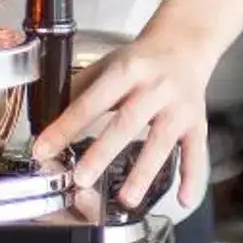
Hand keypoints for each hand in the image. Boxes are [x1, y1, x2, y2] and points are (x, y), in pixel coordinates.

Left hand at [29, 30, 214, 216]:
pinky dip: (192, 177)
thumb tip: (48, 117)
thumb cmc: (142, 59)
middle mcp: (155, 87)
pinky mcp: (197, 122)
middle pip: (127, 122)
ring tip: (127, 198)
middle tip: (81, 179)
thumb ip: (81, 89)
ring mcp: (179, 107)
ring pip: (162, 141)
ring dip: (144, 172)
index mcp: (127, 70)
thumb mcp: (109, 64)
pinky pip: (196, 152)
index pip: (92, 100)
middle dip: (103, 152)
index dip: (66, 126)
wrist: (185, 43)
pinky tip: (184, 199)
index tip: (44, 149)